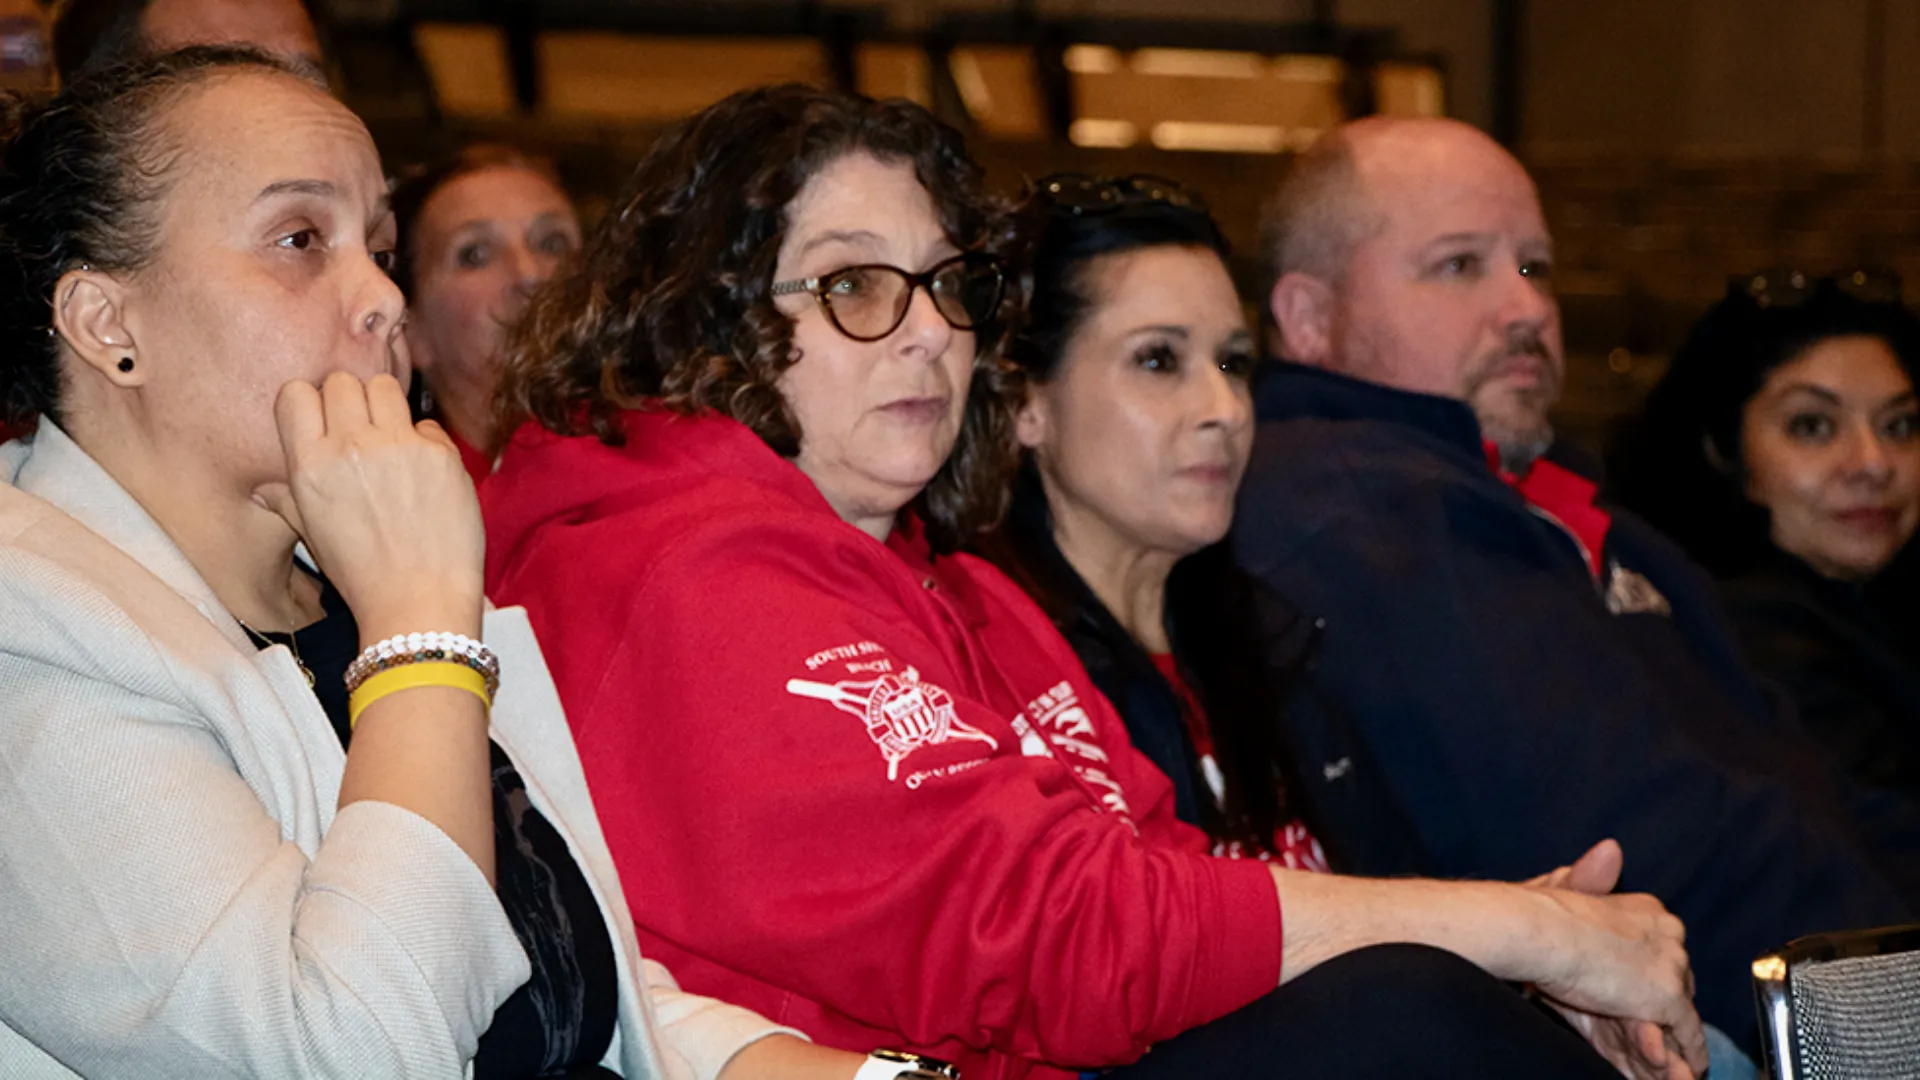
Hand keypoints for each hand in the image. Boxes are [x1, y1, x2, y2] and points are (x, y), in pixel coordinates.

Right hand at [253, 372, 483, 641]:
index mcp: (309, 465)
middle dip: (350, 399)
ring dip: (387, 406)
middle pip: (343, 381)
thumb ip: (288, 499)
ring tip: (391, 439)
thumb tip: (263, 489)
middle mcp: (350, 447)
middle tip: (361, 429)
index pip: (296, 392)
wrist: (419, 602)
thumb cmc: (362, 574)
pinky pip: (427, 424)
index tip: (323, 422)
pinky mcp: (441, 454)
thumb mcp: (311, 534)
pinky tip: (424, 473)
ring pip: (386, 386)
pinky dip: (425, 441)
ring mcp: (399, 446)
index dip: (310, 403)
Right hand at [1521, 840, 1705, 1078]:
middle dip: (1666, 998)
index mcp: (1647, 908)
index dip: (1653, 972)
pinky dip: (1688, 1049)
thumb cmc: (1540, 911)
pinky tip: (1690, 1064)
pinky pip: (1686, 1031)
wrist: (1539, 930)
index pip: (1663, 948)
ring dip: (1676, 1028)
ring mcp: (1671, 964)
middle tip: (1656, 1025)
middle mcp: (1669, 932)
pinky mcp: (1668, 997)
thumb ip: (1591, 876)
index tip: (1644, 990)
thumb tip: (1612, 849)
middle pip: (1678, 975)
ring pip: (1683, 1004)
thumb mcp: (1567, 886)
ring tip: (1676, 1053)